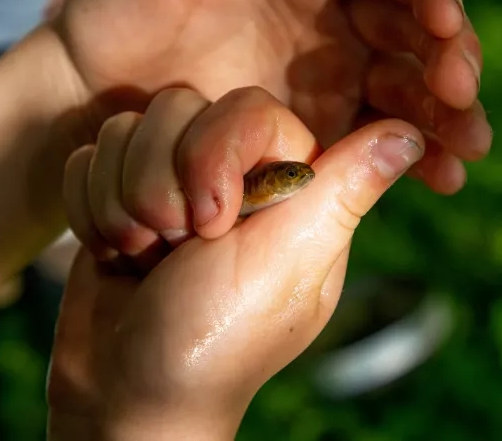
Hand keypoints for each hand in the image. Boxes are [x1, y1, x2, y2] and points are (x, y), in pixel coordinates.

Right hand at [46, 87, 424, 438]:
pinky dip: (91, 211)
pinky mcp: (122, 194)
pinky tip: (115, 255)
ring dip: (124, 204)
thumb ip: (344, 193)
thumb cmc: (212, 340)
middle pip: (179, 109)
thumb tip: (411, 136)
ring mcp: (174, 183)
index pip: (250, 109)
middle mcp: (234, 179)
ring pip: (129, 130)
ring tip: (144, 259)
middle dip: (161, 188)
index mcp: (289, 189)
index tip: (213, 227)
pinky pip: (89, 157)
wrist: (122, 393)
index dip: (217, 154)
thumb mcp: (286, 266)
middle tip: (175, 252)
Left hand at [53, 0, 489, 195]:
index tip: (442, 20)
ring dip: (445, 115)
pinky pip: (374, 134)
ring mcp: (329, 66)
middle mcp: (333, 7)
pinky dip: (410, 155)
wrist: (97, 70)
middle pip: (413, 26)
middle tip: (462, 98)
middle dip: (448, 60)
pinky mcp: (317, 120)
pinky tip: (441, 178)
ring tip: (466, 151)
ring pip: (405, 83)